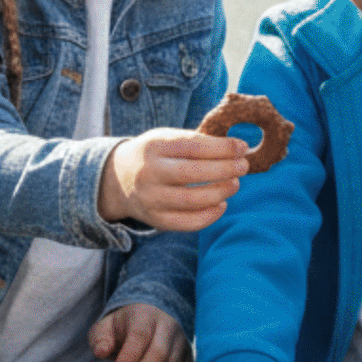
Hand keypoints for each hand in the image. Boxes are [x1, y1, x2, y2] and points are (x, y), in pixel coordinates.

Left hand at [90, 304, 191, 361]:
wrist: (148, 319)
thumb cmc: (123, 327)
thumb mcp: (105, 327)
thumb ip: (100, 338)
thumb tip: (101, 352)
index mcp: (144, 314)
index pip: (141, 335)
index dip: (130, 355)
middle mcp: (168, 325)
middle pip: (159, 353)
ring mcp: (181, 341)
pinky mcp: (188, 355)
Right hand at [98, 129, 247, 231]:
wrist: (118, 179)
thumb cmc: (155, 154)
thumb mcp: (166, 138)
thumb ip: (196, 141)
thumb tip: (235, 148)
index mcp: (154, 147)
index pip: (193, 147)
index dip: (222, 148)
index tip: (242, 147)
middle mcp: (150, 173)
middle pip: (192, 174)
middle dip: (225, 170)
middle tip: (243, 166)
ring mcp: (151, 199)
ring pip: (192, 200)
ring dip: (221, 192)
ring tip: (235, 183)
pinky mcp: (156, 220)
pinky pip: (187, 223)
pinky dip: (210, 216)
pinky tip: (222, 204)